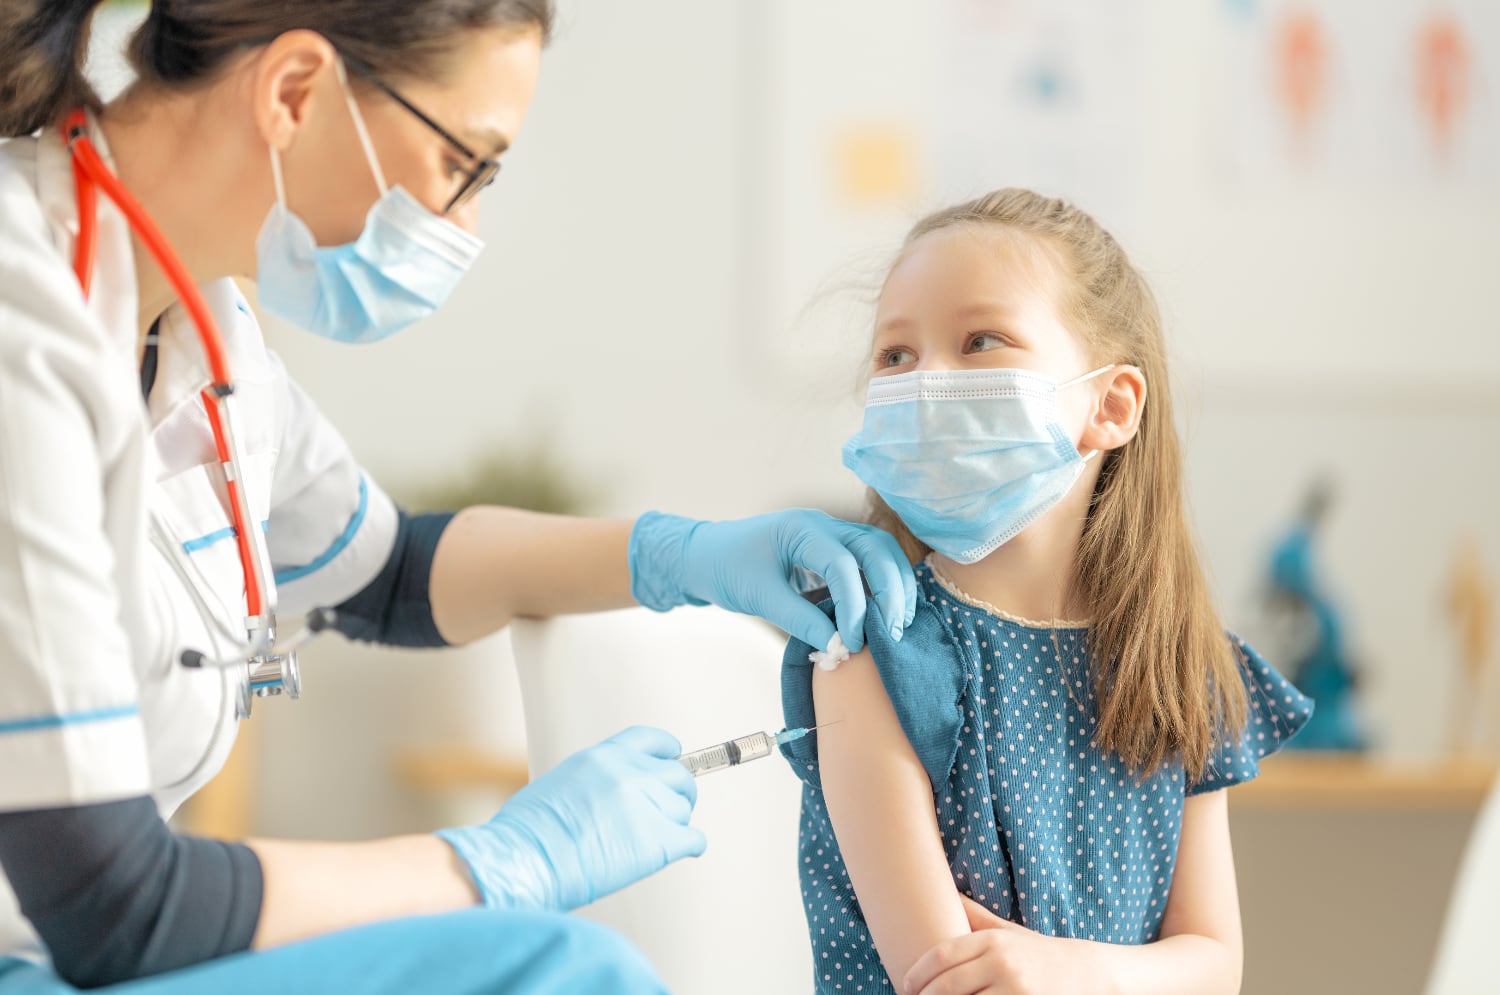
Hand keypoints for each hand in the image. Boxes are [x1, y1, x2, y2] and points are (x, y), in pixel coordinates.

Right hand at [436, 726, 704, 912]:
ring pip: (682, 810)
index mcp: (602, 757)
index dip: (668, 752)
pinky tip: (683, 852)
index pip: (651, 740)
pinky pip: (694, 840)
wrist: (522, 862)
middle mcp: (629, 774)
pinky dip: (691, 847)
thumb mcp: (560, 783)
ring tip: (654, 842)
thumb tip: (614, 794)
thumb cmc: (526, 834)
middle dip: (679, 794)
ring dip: (675, 825)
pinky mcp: (657, 842)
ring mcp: (646, 806)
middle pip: (677, 776)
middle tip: (671, 813)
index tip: (674, 759)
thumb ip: (596, 780)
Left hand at [628, 509, 916, 652]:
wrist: (706, 555)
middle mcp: (823, 524)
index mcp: (801, 528)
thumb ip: (800, 620)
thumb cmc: (726, 569)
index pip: (843, 564)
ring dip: (894, 585)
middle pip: (876, 548)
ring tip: (897, 625)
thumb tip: (839, 647)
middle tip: (893, 632)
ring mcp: (831, 533)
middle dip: (890, 589)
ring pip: (880, 551)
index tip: (852, 641)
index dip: (854, 605)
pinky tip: (886, 615)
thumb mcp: (759, 597)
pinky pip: (870, 561)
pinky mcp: (833, 550)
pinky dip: (883, 585)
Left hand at [902, 896, 1106, 994]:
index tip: (905, 985)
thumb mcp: (1007, 932)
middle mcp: (1002, 964)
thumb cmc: (1039, 954)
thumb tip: (944, 892)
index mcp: (993, 941)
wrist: (1089, 974)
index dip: (916, 974)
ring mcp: (1015, 990)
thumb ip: (975, 918)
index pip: (941, 956)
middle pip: (947, 986)